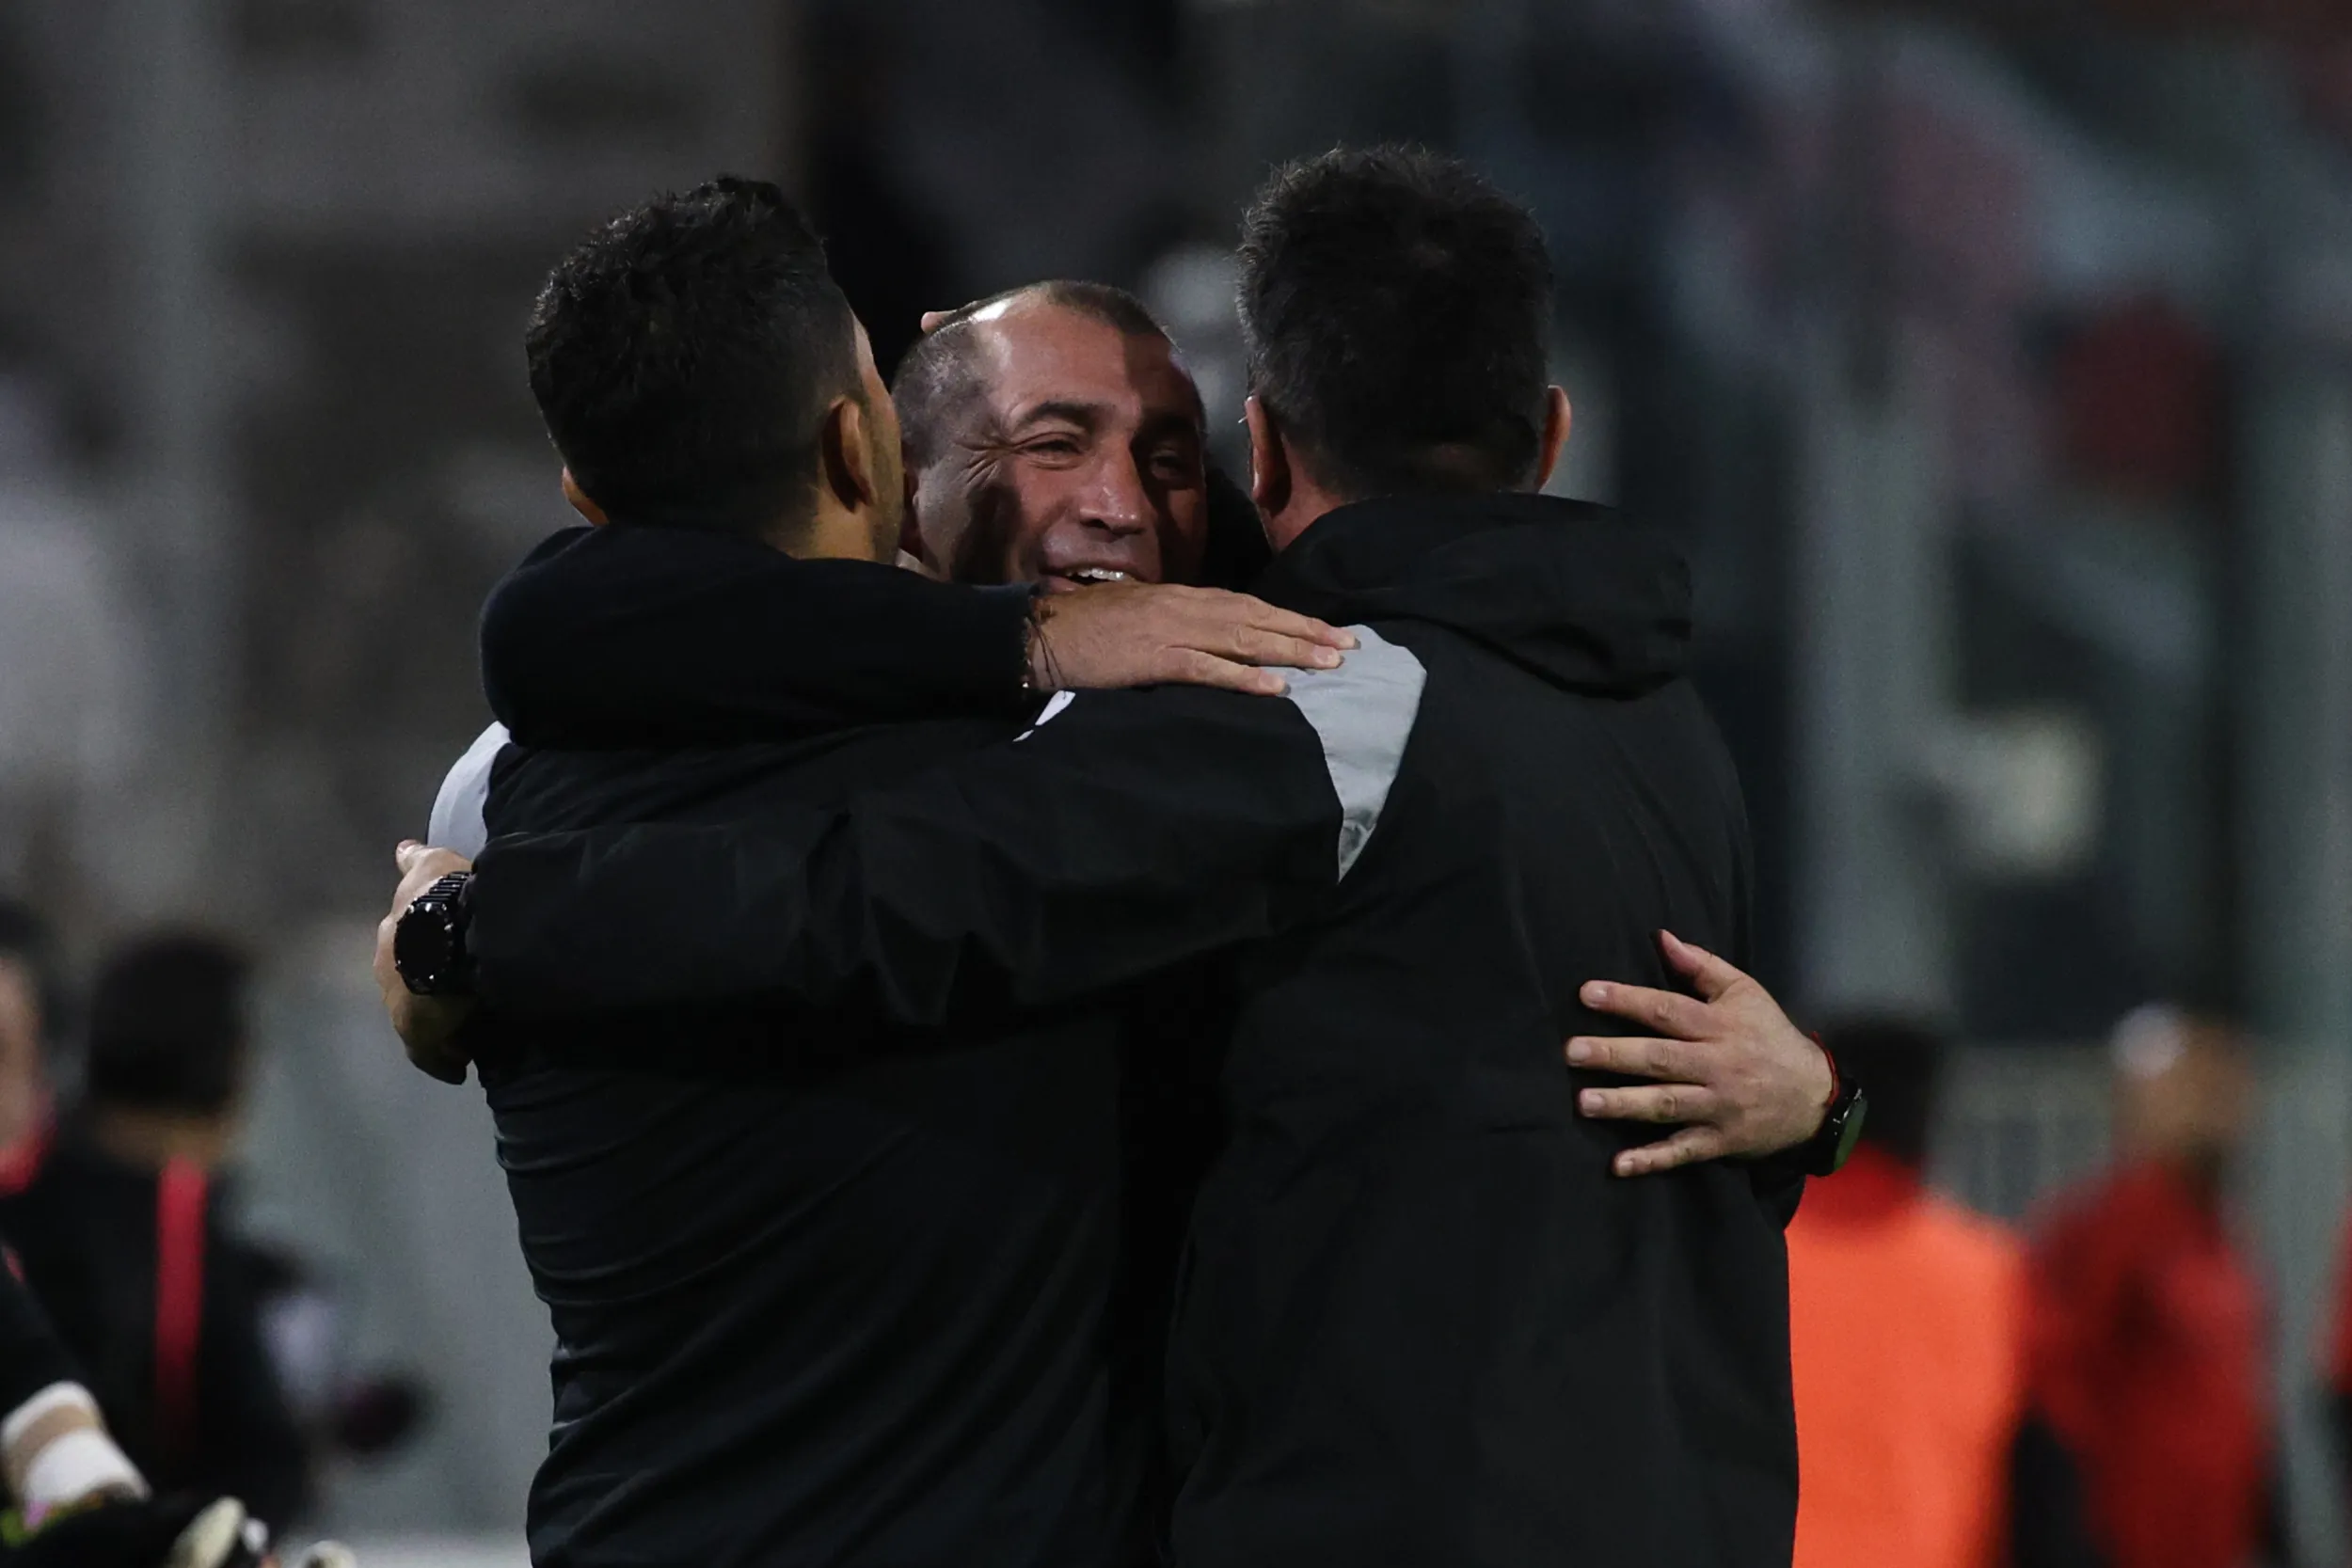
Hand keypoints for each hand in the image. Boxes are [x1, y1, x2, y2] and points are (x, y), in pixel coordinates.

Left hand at [373, 842, 476, 1084]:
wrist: (447, 933)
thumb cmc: (444, 895)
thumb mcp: (431, 865)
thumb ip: (416, 859)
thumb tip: (401, 848)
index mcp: (392, 930)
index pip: (401, 944)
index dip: (420, 954)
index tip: (438, 963)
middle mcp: (386, 967)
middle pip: (406, 983)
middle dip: (426, 990)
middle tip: (456, 999)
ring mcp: (398, 1002)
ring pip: (418, 1017)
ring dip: (437, 1022)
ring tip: (466, 1032)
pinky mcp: (416, 1033)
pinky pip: (430, 1052)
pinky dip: (443, 1059)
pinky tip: (459, 1069)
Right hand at [1029, 583, 1357, 696]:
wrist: (1043, 632)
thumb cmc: (1087, 626)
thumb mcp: (1141, 614)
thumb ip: (1178, 623)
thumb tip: (1212, 636)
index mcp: (1184, 597)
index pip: (1249, 604)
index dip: (1290, 617)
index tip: (1328, 629)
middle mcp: (1187, 606)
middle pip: (1258, 617)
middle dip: (1306, 631)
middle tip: (1350, 646)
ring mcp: (1174, 631)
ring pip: (1245, 638)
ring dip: (1290, 650)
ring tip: (1330, 662)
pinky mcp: (1157, 659)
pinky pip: (1210, 669)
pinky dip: (1245, 678)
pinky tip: (1277, 688)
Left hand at [1565, 931, 1832, 1177]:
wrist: (1815, 1097)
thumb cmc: (1770, 1038)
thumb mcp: (1746, 992)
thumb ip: (1702, 966)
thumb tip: (1661, 938)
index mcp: (1719, 1026)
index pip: (1667, 1011)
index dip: (1627, 1001)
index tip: (1586, 994)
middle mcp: (1717, 1066)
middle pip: (1661, 1058)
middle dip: (1615, 1055)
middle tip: (1572, 1052)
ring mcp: (1718, 1107)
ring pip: (1667, 1105)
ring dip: (1624, 1105)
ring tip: (1584, 1102)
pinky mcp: (1719, 1141)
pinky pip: (1683, 1152)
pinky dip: (1652, 1160)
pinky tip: (1620, 1165)